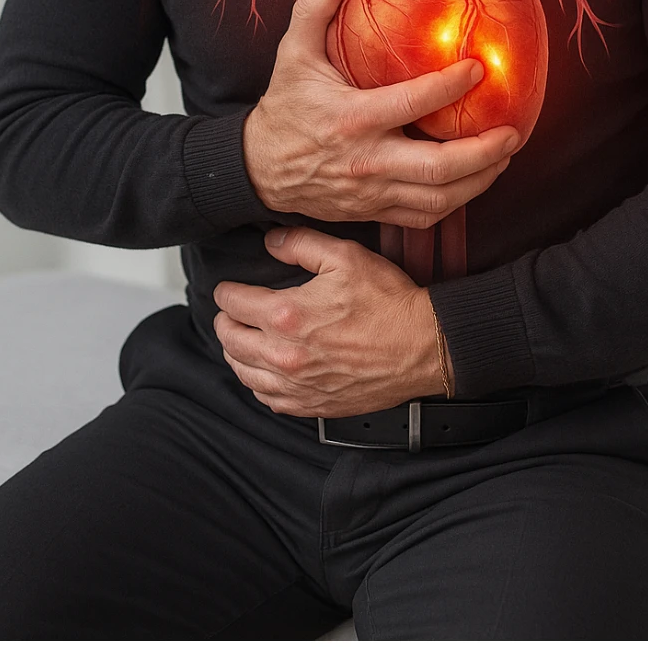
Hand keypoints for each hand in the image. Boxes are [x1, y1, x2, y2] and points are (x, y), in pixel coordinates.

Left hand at [213, 226, 451, 415]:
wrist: (422, 347)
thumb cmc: (388, 303)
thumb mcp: (346, 256)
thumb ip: (301, 244)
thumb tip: (270, 242)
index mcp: (287, 315)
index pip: (233, 304)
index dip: (226, 292)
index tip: (227, 289)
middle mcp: (285, 355)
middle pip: (230, 340)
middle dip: (225, 322)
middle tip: (229, 313)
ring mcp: (297, 385)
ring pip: (244, 373)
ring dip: (236, 354)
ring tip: (240, 340)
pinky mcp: (312, 404)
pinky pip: (268, 398)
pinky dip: (258, 383)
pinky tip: (264, 371)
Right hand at [242, 0, 518, 226]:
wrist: (259, 169)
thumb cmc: (284, 109)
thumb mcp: (293, 54)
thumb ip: (315, 8)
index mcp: (352, 118)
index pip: (412, 103)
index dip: (450, 86)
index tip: (480, 68)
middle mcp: (367, 160)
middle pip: (438, 167)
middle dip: (484, 152)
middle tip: (513, 132)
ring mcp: (373, 191)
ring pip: (438, 198)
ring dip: (480, 181)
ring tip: (505, 156)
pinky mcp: (375, 210)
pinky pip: (425, 216)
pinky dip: (456, 202)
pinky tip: (476, 182)